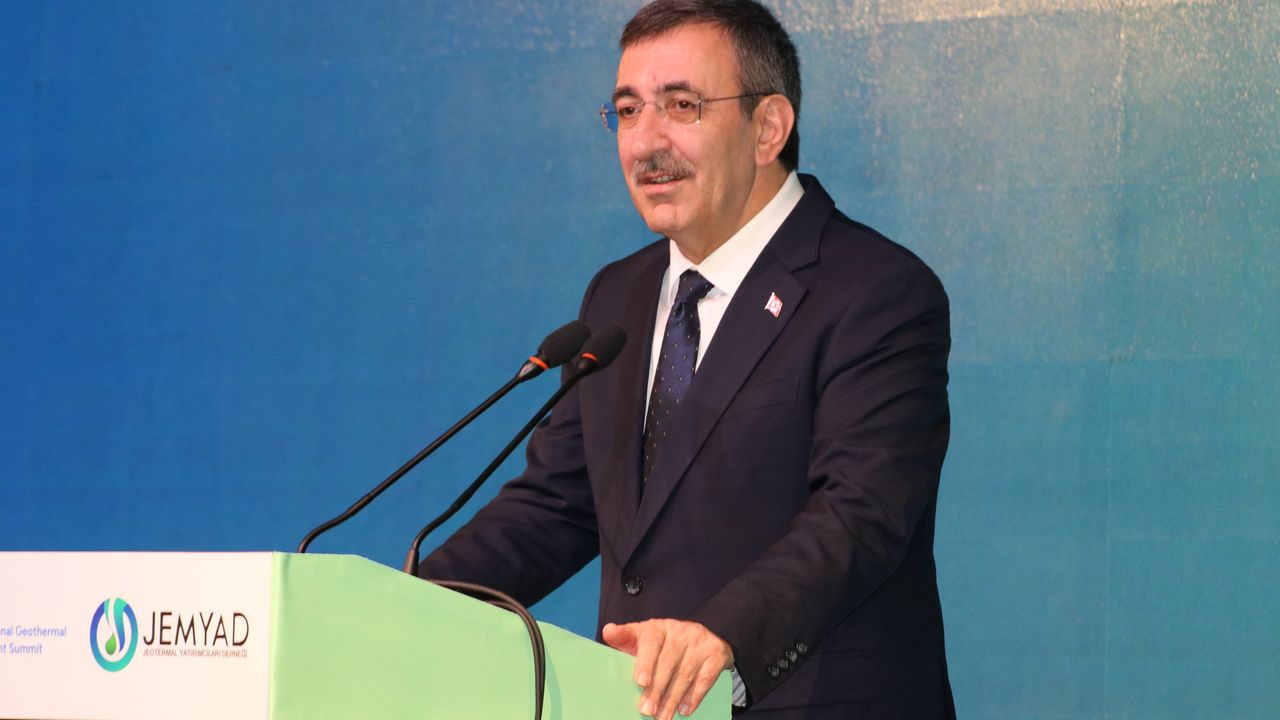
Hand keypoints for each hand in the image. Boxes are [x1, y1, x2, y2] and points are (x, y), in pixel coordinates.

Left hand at [602, 619, 732, 718]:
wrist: (708, 631)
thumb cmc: (665, 642)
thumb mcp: (644, 636)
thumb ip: (626, 638)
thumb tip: (609, 632)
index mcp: (658, 627)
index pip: (651, 641)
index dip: (645, 661)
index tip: (640, 681)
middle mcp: (679, 632)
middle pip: (667, 662)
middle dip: (656, 690)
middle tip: (646, 710)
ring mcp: (699, 643)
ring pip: (685, 674)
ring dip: (672, 699)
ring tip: (662, 717)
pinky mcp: (716, 655)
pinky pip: (705, 678)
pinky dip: (694, 697)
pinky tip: (684, 710)